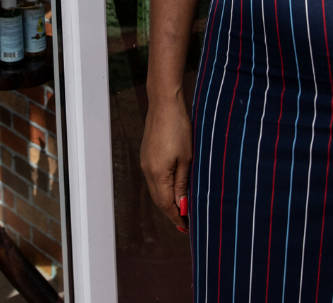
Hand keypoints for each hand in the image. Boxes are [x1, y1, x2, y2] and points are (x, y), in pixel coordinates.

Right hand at [140, 97, 192, 232]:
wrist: (164, 104)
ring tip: (181, 208)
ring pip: (156, 190)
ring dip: (167, 201)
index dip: (176, 218)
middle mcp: (147, 171)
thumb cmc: (179, 129)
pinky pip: (154, 179)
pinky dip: (163, 188)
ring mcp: (145, 162)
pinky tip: (173, 188)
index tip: (187, 228)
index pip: (166, 205)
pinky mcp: (147, 155)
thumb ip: (182, 184)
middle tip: (185, 223)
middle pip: (158, 200)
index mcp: (157, 174)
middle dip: (171, 212)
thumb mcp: (186, 159)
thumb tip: (182, 206)